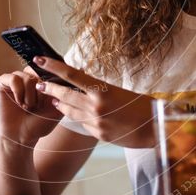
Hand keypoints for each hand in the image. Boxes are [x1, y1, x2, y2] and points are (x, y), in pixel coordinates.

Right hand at [0, 66, 62, 147]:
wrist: (20, 137)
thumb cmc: (39, 124)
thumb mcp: (57, 109)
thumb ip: (62, 93)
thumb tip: (65, 77)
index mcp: (43, 81)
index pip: (50, 70)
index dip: (50, 85)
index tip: (47, 101)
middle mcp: (30, 77)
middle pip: (39, 72)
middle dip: (40, 93)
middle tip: (36, 106)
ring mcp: (17, 79)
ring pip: (28, 76)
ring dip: (30, 95)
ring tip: (27, 107)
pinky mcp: (3, 83)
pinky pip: (13, 78)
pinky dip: (18, 91)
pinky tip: (19, 102)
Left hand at [31, 56, 155, 147]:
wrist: (156, 128)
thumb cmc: (143, 106)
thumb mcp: (120, 91)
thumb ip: (100, 89)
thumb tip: (84, 85)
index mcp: (102, 90)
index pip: (71, 75)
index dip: (53, 66)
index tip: (39, 60)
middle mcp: (95, 106)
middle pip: (64, 95)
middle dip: (49, 89)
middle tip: (39, 84)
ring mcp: (95, 122)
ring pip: (69, 111)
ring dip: (60, 104)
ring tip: (53, 99)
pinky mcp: (98, 134)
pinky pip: (82, 123)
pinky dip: (77, 116)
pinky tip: (74, 113)